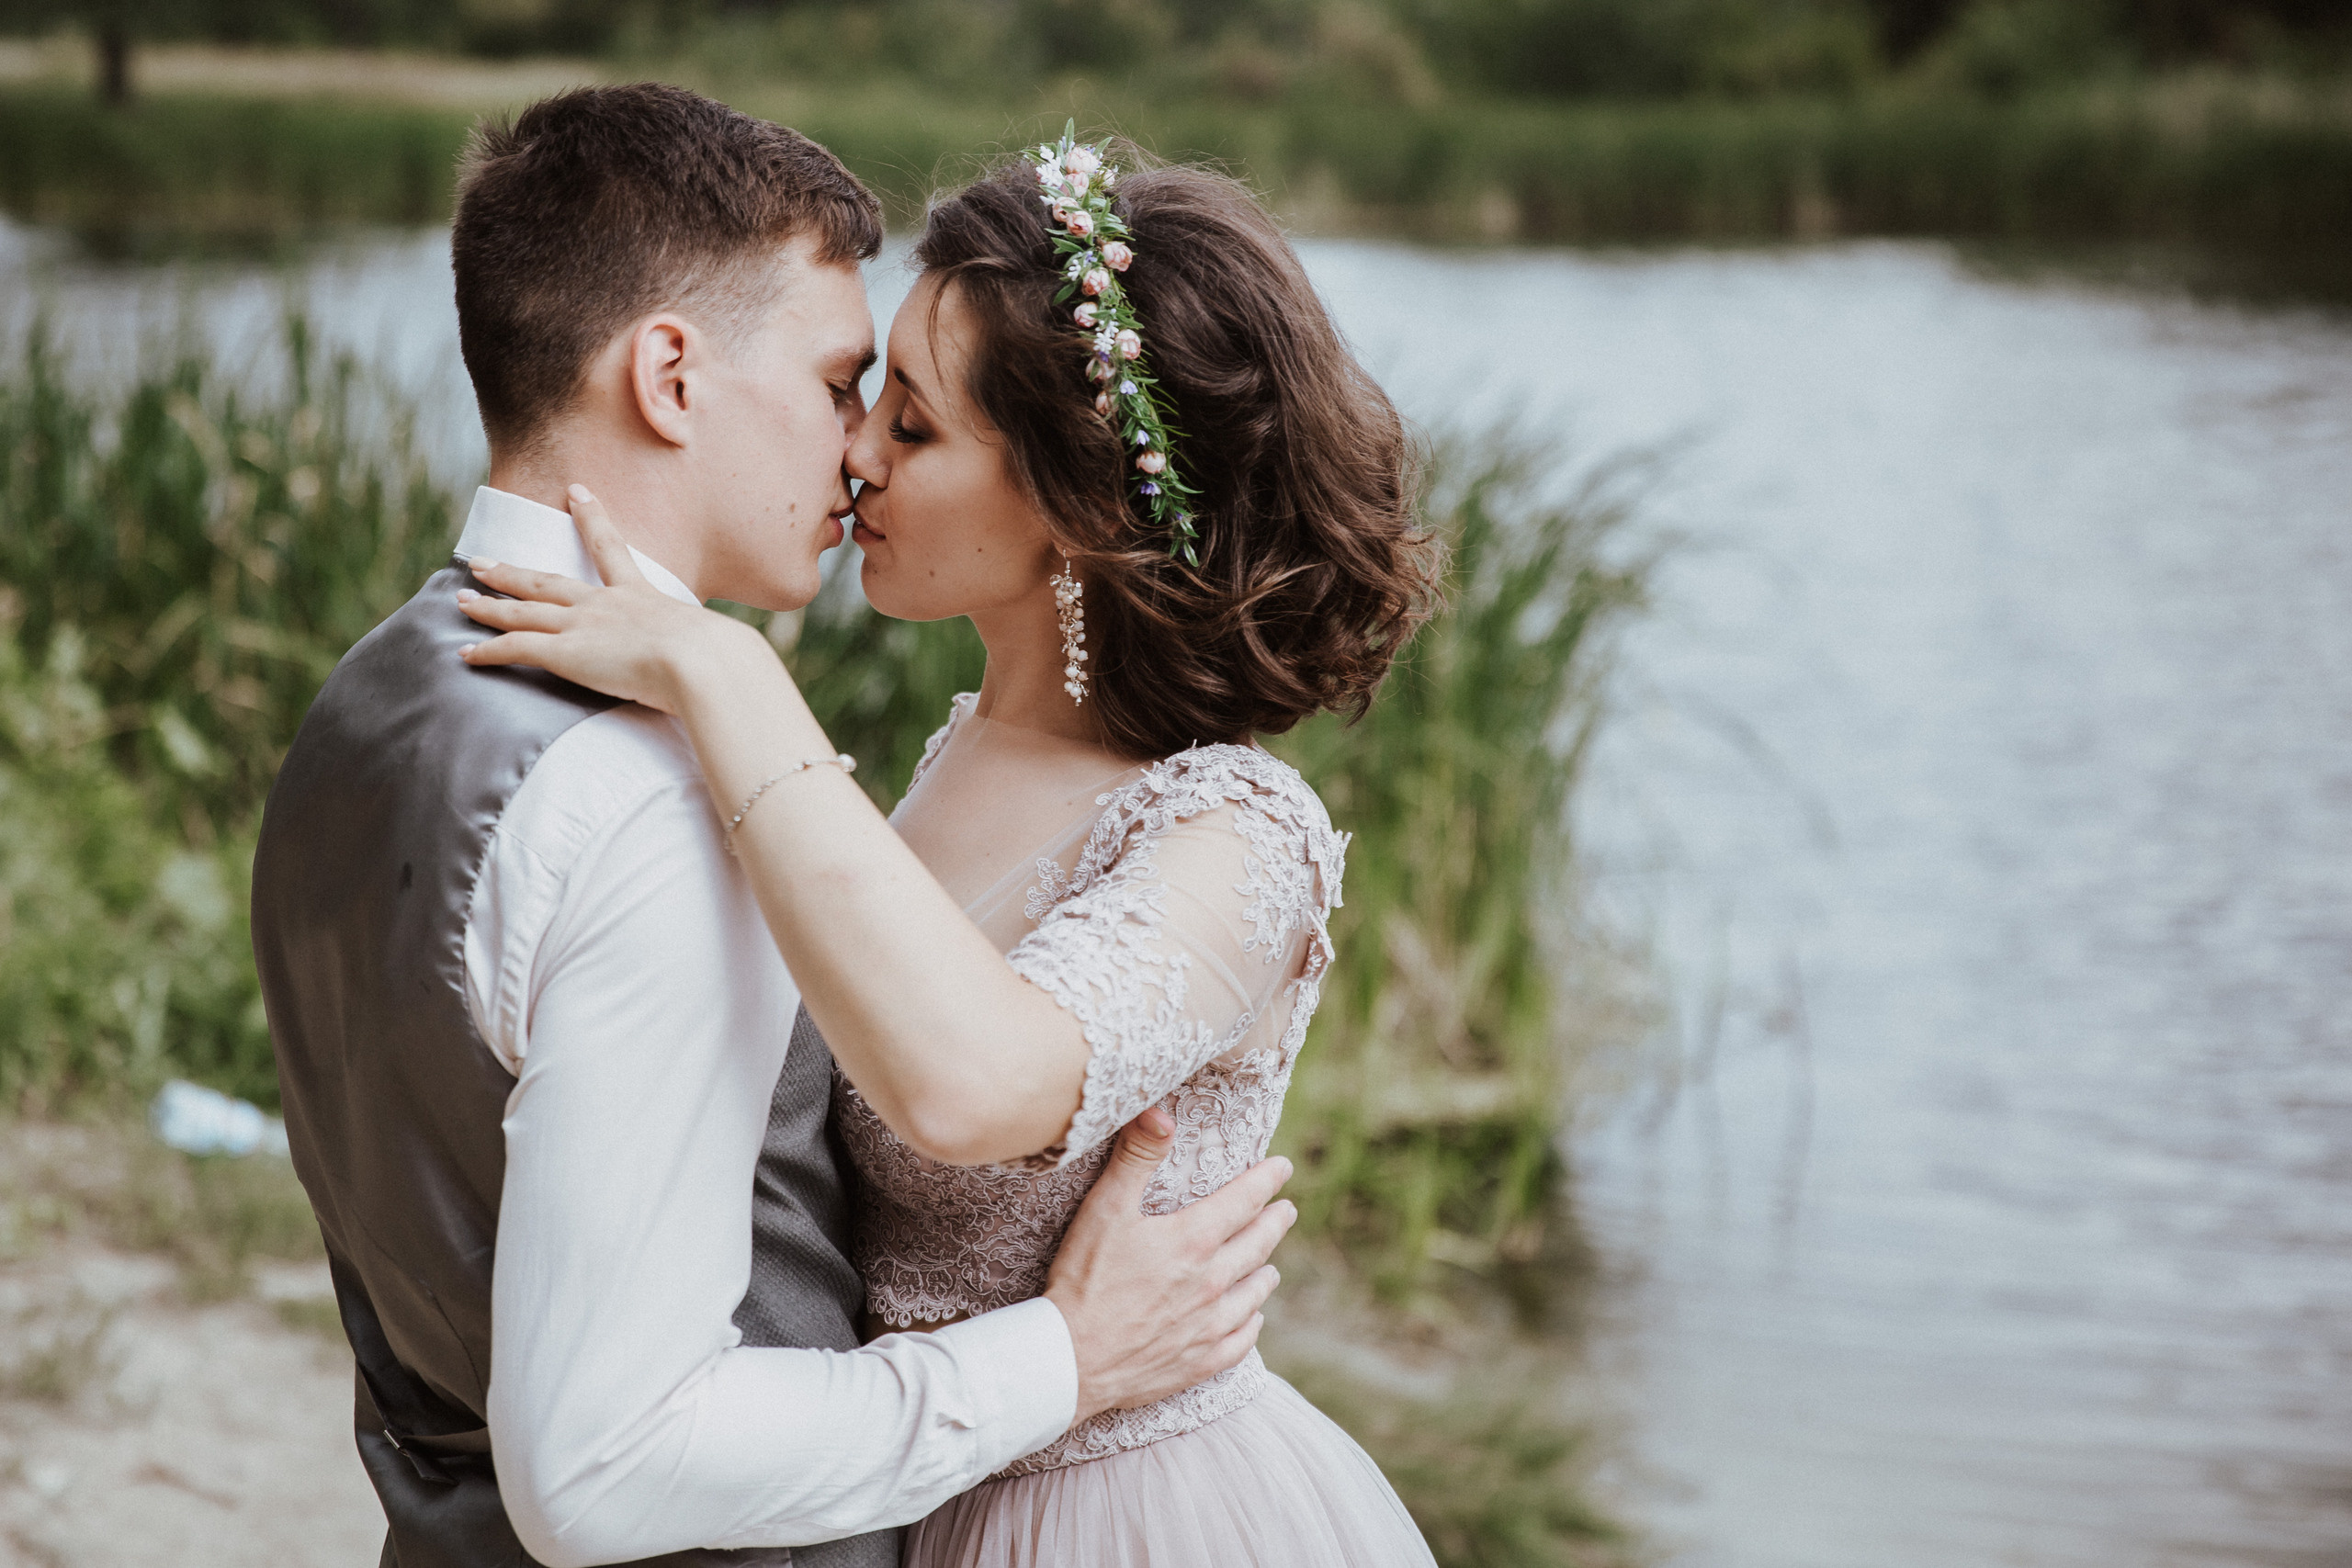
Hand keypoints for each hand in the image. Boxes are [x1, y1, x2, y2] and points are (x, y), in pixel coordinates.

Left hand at [458, 485, 759, 713]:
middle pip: (547, 581)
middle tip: (481, 559)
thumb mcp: (715, 645)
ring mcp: (582, 626)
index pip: (611, 550)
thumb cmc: (719, 660)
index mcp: (642, 597)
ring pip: (522, 610)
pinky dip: (487, 650)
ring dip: (489, 605)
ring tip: (461, 598)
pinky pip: (515, 648)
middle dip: (513, 570)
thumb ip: (711, 650)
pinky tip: (464, 654)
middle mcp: (604, 605)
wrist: (702, 662)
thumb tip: (738, 669)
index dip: (592, 518)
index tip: (577, 491)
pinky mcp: (565, 652)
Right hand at [1042, 1108, 1296, 1423]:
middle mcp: (1212, 1281)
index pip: (1245, 1199)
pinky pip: (1243, 1339)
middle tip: (1287, 1211)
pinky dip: (1251, 1323)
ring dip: (1265, 1273)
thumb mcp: (1105, 1209)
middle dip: (1275, 1222)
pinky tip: (1251, 1319)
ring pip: (1255, 1292)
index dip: (1267, 1179)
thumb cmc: (1084, 1279)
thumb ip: (1136, 1158)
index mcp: (1194, 1240)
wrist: (1071, 1360)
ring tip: (1270, 1266)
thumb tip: (1161, 1114)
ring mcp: (1210, 1324)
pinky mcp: (1201, 1360)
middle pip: (1258, 1243)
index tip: (1283, 1168)